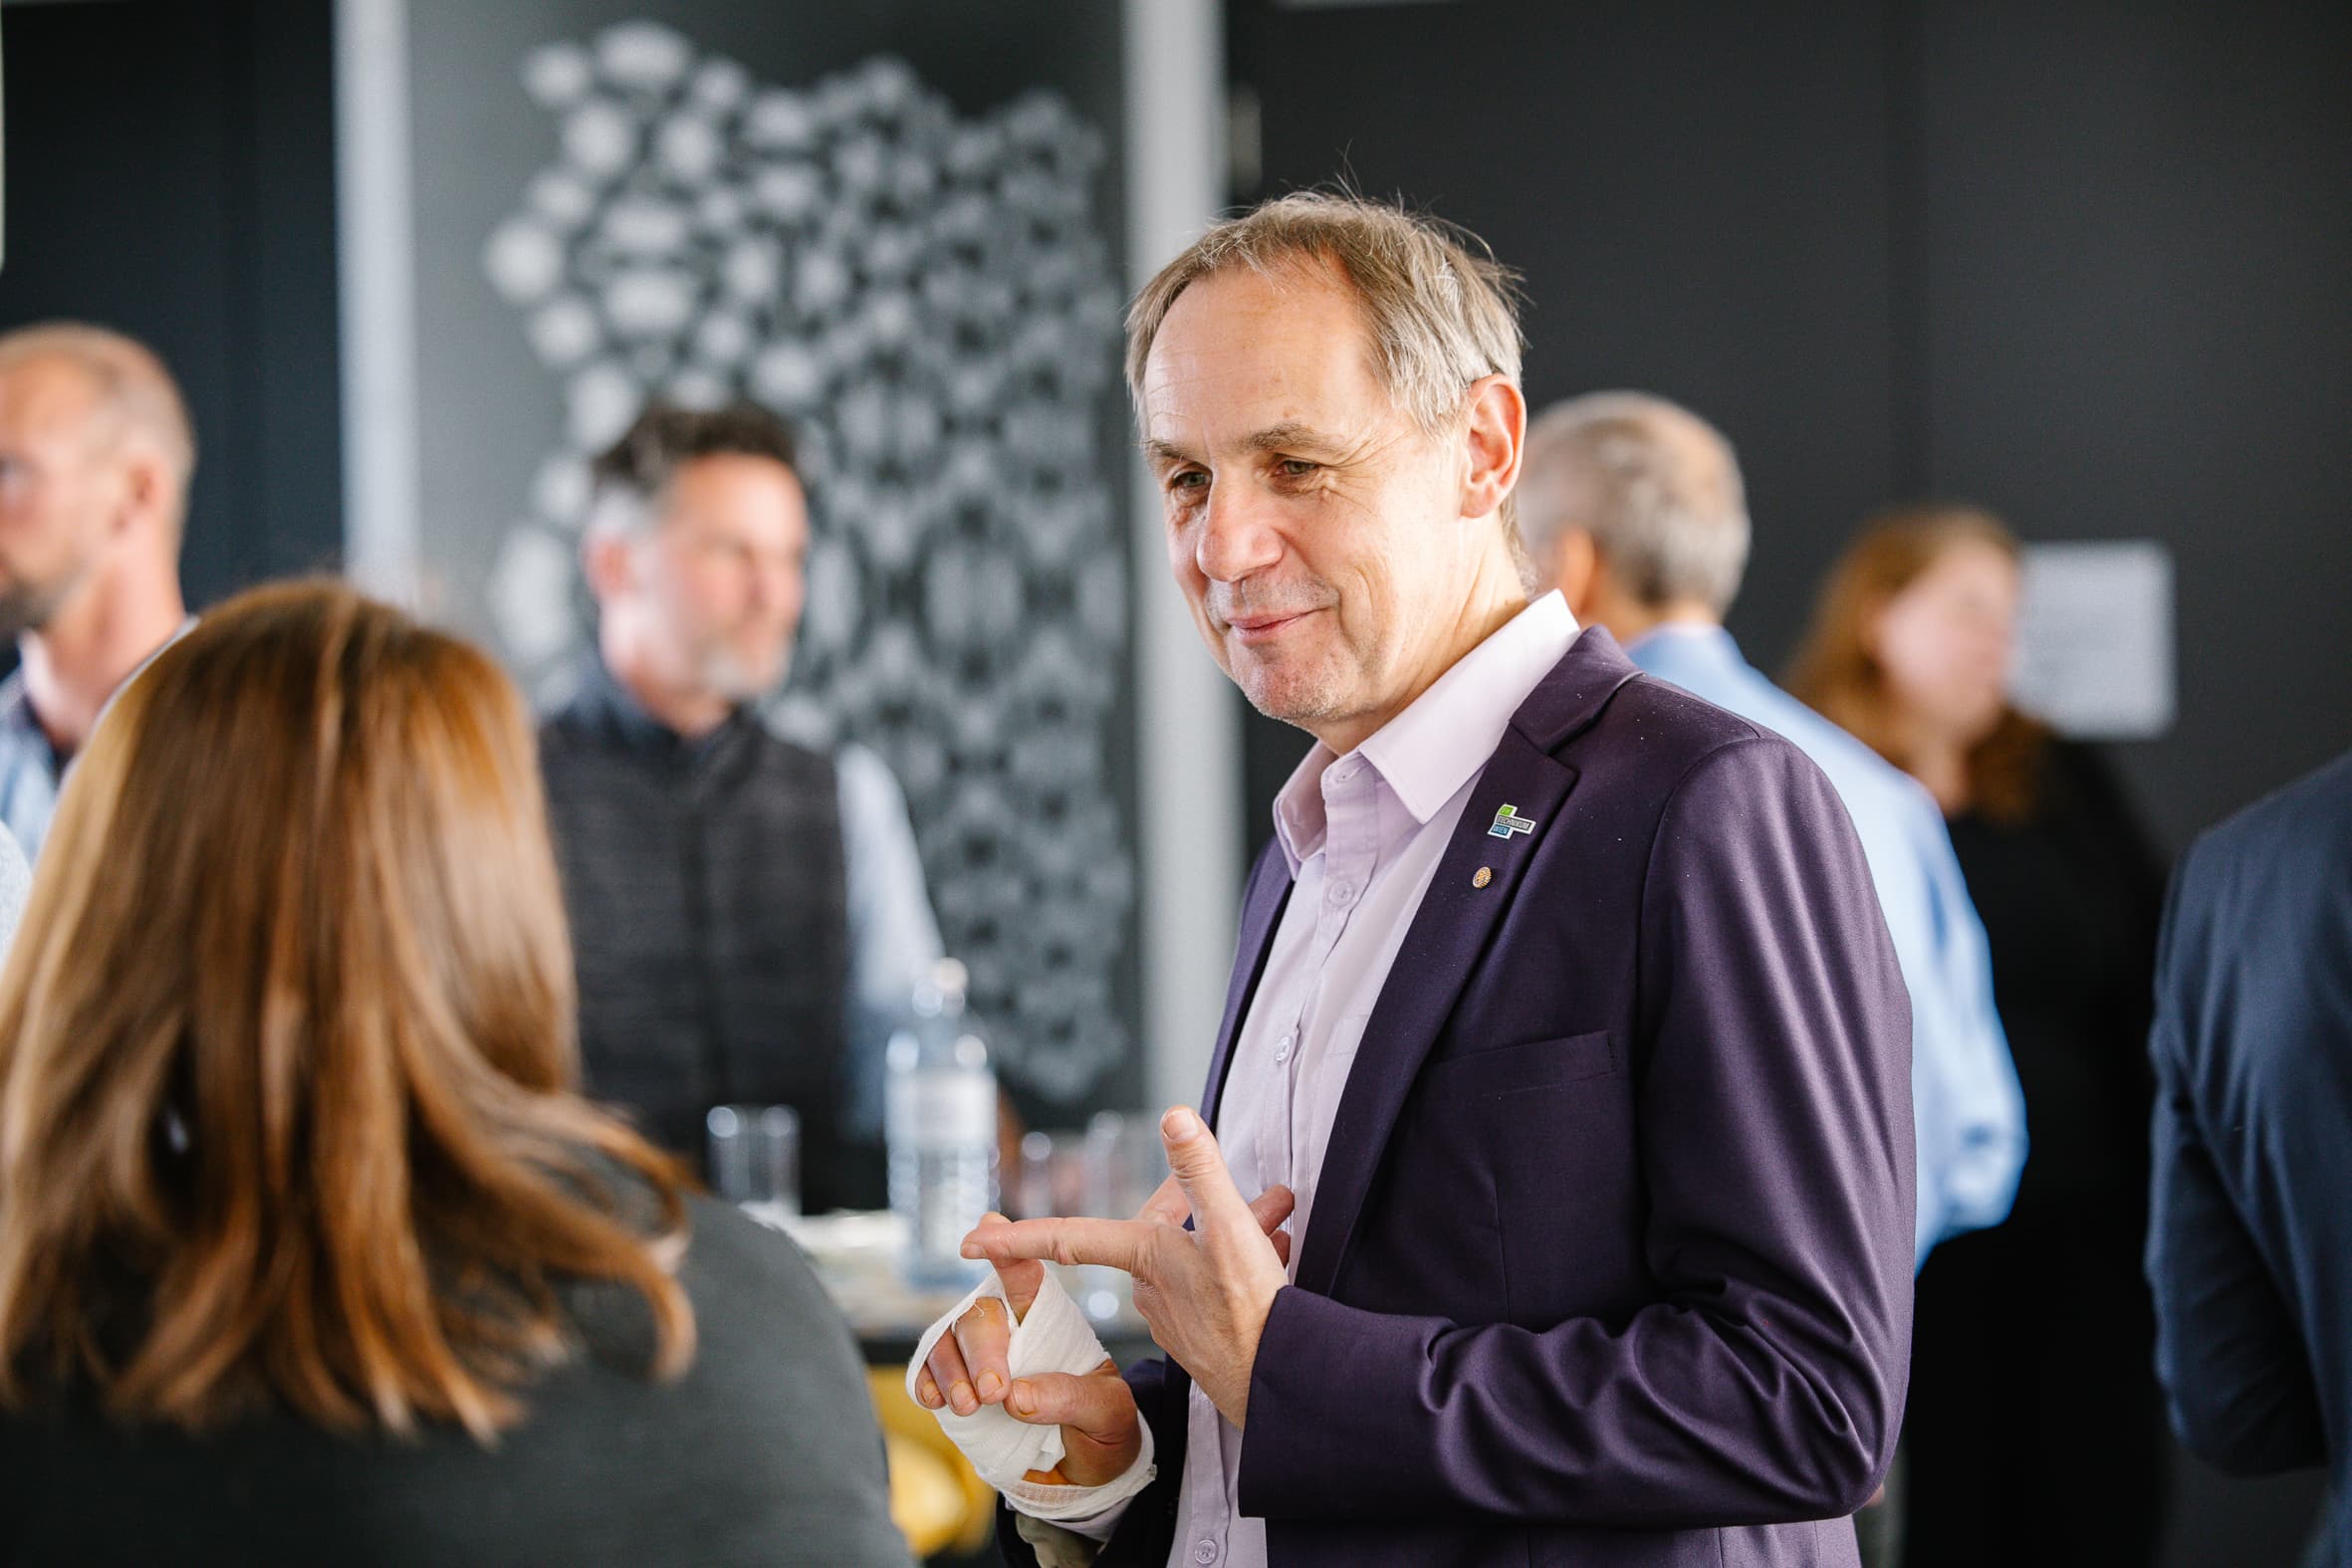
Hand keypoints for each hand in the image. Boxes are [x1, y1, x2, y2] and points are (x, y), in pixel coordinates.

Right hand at [912, 1220, 1140, 1486]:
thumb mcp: (1108, 1412)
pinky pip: (928, 1371)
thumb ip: (1071, 1398)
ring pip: (948, 1338)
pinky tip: (936, 1400)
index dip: (1005, 1245)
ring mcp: (978, 1358)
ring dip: (951, 1370)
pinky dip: (926, 1381)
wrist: (1086, 1470)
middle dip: (982, 1349)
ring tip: (968, 1407)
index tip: (987, 1228)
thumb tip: (1016, 1397)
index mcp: (1049, 1319)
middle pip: (982, 1312)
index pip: (1026, 1273)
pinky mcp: (958, 1387)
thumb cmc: (1103, 1426)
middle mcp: (1009, 1329)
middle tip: (994, 1392)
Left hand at [961, 1106, 1290, 1429]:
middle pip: (1162, 1226)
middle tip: (1253, 1192)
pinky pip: (1209, 1281)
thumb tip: (1173, 1116)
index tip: (970, 1242)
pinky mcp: (1200, 1333)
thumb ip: (1199, 1168)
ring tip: (1276, 1214)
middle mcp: (1149, 1287)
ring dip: (1230, 1229)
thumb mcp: (1228, 1228)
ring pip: (1192, 1251)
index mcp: (1143, 1256)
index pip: (1066, 1236)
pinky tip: (1274, 1252)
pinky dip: (1239, 1260)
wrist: (1278, 1382)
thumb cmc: (1250, 1310)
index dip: (1018, 1235)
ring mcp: (1174, 1313)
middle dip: (1200, 1200)